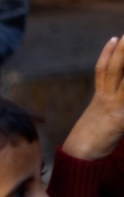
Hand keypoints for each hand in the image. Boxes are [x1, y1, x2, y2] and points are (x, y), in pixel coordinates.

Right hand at [62, 35, 123, 159]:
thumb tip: (116, 111)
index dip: (108, 53)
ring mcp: (111, 110)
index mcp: (99, 99)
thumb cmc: (88, 144)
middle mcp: (104, 100)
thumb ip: (111, 112)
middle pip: (113, 70)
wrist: (77, 159)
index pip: (102, 71)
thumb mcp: (99, 123)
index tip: (115, 38)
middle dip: (121, 53)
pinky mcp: (118, 123)